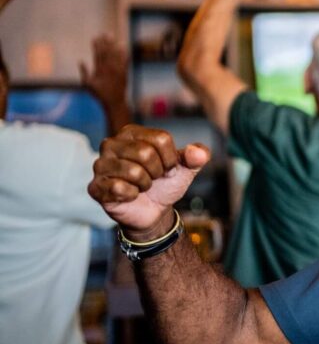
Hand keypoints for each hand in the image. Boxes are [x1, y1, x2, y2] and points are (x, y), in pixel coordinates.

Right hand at [80, 34, 127, 108]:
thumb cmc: (100, 94)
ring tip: (113, 36)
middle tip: (105, 33)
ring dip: (114, 45)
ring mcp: (117, 71)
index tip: (95, 37)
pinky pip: (124, 61)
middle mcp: (108, 69)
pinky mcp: (124, 73)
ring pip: (115, 55)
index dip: (97, 45)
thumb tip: (80, 61)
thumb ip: (84, 72)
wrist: (115, 102)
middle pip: (107, 52)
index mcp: (99, 70)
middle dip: (105, 42)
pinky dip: (124, 54)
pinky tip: (123, 46)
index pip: (97, 55)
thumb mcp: (87, 85)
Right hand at [89, 126, 209, 236]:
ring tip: (141, 186)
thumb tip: (199, 153)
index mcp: (132, 133)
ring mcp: (100, 165)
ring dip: (145, 184)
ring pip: (134, 171)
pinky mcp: (95, 187)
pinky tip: (129, 195)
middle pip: (146, 153)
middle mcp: (111, 144)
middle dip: (157, 172)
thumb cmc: (166, 183)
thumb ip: (197, 156)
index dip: (170, 159)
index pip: (161, 139)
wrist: (154, 211)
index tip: (166, 167)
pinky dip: (132, 195)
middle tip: (153, 178)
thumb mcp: (186, 168)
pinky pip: (119, 188)